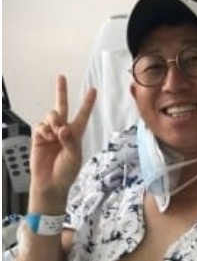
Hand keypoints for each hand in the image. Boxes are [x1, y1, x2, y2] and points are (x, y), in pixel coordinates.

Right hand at [30, 75, 95, 203]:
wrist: (50, 183)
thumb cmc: (66, 171)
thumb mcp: (74, 156)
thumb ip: (70, 141)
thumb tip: (63, 128)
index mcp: (76, 134)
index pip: (83, 115)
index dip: (87, 103)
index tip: (93, 90)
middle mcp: (63, 130)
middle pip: (61, 107)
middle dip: (61, 92)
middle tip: (61, 77)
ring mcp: (50, 133)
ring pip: (51, 116)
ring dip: (54, 121)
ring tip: (56, 134)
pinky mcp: (39, 137)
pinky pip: (40, 126)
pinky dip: (44, 130)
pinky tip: (47, 138)